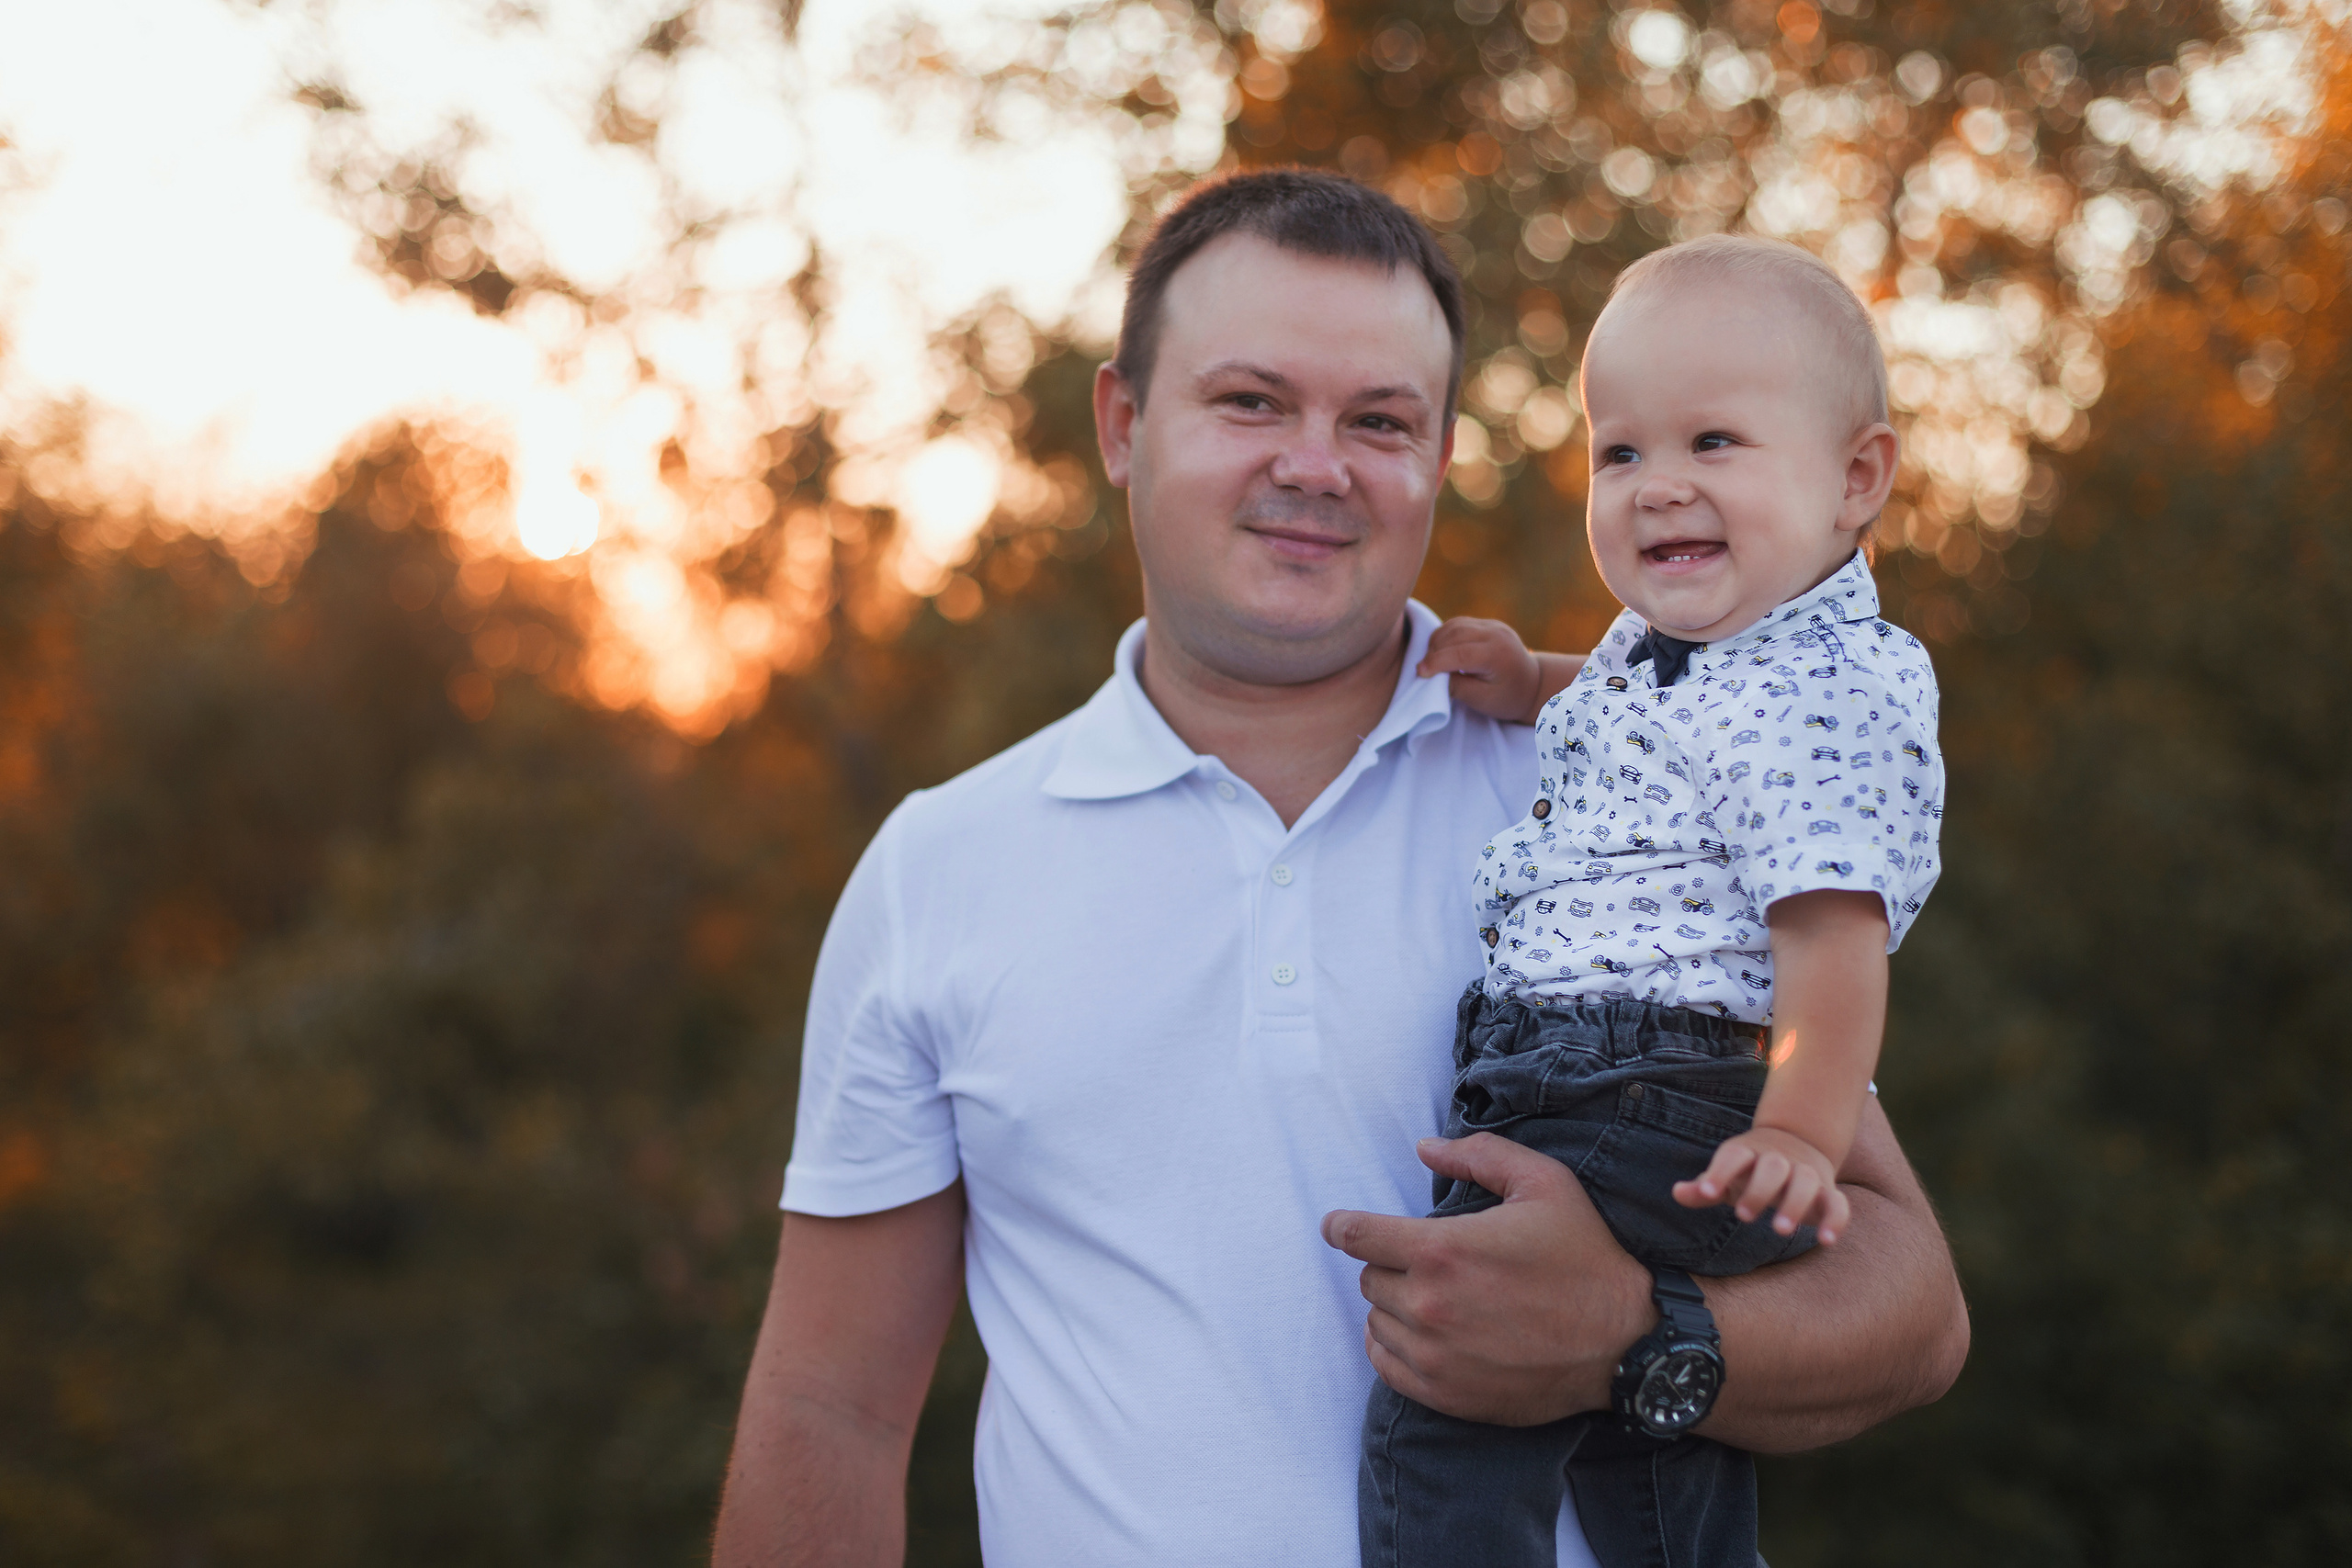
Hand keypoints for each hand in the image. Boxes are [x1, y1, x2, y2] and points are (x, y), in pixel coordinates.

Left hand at [1320, 1134, 1649, 1425]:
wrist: (1628, 1341)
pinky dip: (1393, 1347)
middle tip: (1429, 1263)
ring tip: (1436, 1298)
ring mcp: (1436, 1356)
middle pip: (1369, 1278)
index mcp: (1443, 1250)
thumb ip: (1479, 1155)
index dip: (1341, 1226)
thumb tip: (1423, 1148)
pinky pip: (1386, 1367)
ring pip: (1377, 1322)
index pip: (1357, 1236)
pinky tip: (1421, 1335)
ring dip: (1395, 1306)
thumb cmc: (1587, 1256)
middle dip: (1390, 1264)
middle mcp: (1429, 1305)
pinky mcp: (1447, 1395)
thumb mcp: (1544, 1184)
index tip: (1337, 1226)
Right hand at [1418, 617, 1541, 722]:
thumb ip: (1457, 687)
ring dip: (1438, 641)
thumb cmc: (1507, 697)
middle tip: (1423, 670)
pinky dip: (1446, 635)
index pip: (1460, 653)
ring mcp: (1493, 625)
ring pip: (1455, 626)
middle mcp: (1496, 633)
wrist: (1532, 684)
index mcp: (1498, 654)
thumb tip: (1432, 677)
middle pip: (1455, 635)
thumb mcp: (1483, 700)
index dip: (1436, 662)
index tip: (1420, 673)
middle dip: (1434, 651)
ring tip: (1431, 661)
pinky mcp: (1487, 624)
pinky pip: (1460, 624)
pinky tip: (1441, 650)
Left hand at [1673, 1127, 1850, 1244]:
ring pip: (1805, 1181)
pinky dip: (1835, 1220)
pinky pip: (1838, 1203)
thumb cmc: (1750, 1170)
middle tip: (1743, 1217)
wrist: (1798, 1142)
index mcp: (1749, 1153)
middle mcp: (1779, 1160)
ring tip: (1780, 1230)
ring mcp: (1806, 1174)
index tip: (1707, 1192)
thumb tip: (1677, 1192)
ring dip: (1795, 1204)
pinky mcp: (1829, 1191)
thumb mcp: (1726, 1177)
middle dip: (1759, 1190)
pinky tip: (1826, 1241)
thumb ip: (1704, 1188)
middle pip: (1772, 1167)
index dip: (1720, 1172)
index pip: (1733, 1156)